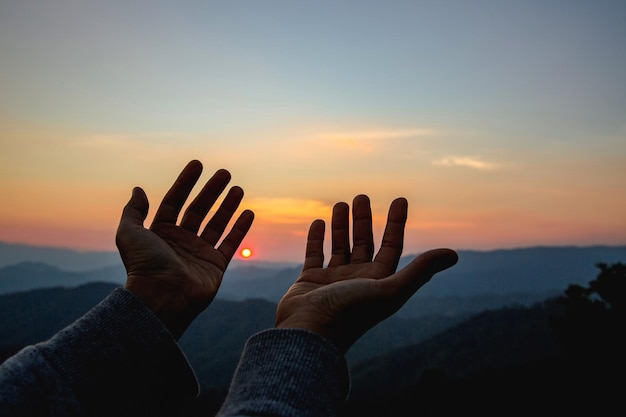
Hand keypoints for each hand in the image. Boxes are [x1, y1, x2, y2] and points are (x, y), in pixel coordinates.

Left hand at [116, 160, 253, 338]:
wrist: (161, 297)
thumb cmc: (143, 266)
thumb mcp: (128, 233)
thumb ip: (133, 210)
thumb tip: (138, 189)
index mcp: (160, 233)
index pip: (174, 201)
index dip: (185, 182)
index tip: (197, 164)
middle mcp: (180, 241)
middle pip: (198, 209)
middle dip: (211, 190)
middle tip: (224, 173)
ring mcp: (199, 253)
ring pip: (217, 224)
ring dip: (228, 205)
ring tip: (238, 188)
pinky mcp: (215, 266)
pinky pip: (230, 243)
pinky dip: (240, 228)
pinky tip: (248, 212)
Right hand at [276, 194, 457, 351]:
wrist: (310, 334)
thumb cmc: (351, 313)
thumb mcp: (389, 290)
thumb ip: (420, 271)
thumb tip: (453, 254)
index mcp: (379, 282)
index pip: (391, 246)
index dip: (397, 223)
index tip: (399, 199)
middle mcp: (358, 279)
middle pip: (364, 243)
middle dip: (364, 220)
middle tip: (362, 196)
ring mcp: (333, 280)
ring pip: (340, 246)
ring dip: (341, 225)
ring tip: (341, 203)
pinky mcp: (310, 281)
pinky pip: (314, 254)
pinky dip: (316, 238)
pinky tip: (319, 221)